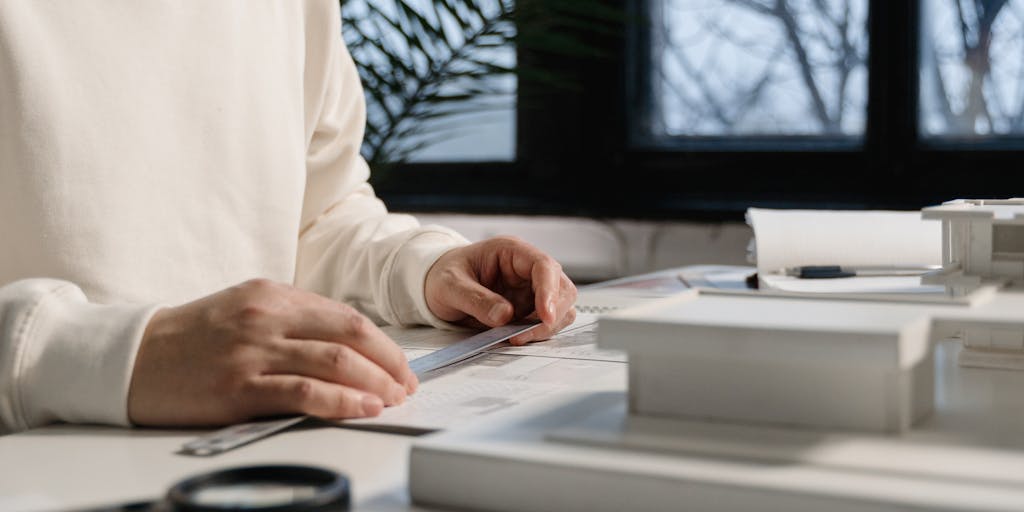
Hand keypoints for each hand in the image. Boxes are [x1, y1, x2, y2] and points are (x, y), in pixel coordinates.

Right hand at [127, 279, 416, 426]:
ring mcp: (254, 350)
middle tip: (407, 386)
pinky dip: (342, 401)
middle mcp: (268, 317)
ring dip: (375, 383)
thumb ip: (293, 322)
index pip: (346, 317)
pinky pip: (305, 392)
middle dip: (389, 363)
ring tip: (393, 400)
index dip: (383, 344)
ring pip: (335, 361)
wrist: (132, 357)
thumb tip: (347, 347)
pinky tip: (363, 409)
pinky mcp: (239, 386)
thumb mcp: (245, 311)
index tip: (400, 366)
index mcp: (274, 295)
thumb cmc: (193, 339)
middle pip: (351, 335)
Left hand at [424, 236, 576, 344]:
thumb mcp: (450, 286)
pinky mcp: (528, 308)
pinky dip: (538, 332)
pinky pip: (546, 322)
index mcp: (511, 251)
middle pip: (562, 288)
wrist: (434, 285)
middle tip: (524, 335)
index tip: (545, 316)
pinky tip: (515, 337)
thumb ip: (476, 300)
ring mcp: (530, 289)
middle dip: (552, 314)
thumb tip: (505, 316)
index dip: (549, 291)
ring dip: (546, 327)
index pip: (544, 266)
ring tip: (515, 338)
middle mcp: (526, 268)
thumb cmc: (442, 275)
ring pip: (560, 308)